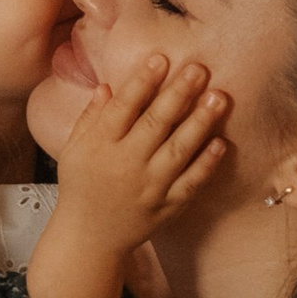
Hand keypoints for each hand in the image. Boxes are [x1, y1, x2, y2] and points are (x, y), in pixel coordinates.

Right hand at [50, 54, 228, 258]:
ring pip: (178, 151)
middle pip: (155, 124)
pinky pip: (191, 183)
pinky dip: (206, 164)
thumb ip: (91, 117)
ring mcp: (149, 188)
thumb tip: (108, 85)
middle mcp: (125, 165)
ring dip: (200, 123)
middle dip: (178, 94)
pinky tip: (221, 142)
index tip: (160, 59)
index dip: (141, 82)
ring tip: (219, 97)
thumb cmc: (81, 186)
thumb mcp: (75, 149)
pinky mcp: (167, 207)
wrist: (89, 238)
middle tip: (199, 68)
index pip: (122, 108)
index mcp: (99, 147)